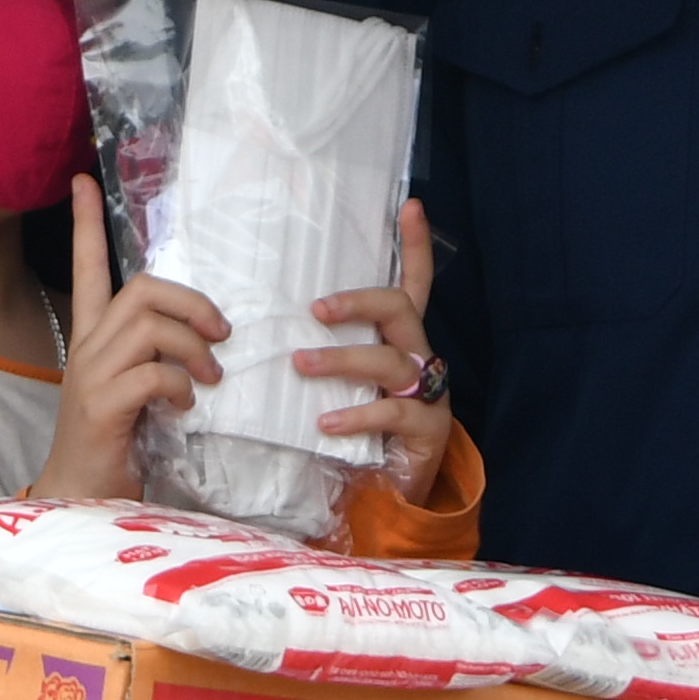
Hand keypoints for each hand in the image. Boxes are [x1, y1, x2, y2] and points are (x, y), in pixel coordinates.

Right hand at [42, 174, 219, 500]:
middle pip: (140, 289)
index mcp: (93, 340)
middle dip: (191, 303)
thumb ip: (157, 355)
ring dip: (194, 348)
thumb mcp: (137, 389)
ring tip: (210, 379)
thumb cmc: (116, 443)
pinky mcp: (102, 405)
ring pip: (151, 325)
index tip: (83, 182)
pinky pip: (156, 372)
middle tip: (220, 334)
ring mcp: (92, 376)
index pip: (88, 269)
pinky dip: (182, 386)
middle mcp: (88, 348)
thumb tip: (204, 337)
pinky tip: (186, 408)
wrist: (81, 495)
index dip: (85, 224)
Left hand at [299, 199, 458, 503]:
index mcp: (400, 339)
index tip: (409, 206)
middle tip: (314, 310)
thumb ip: (322, 354)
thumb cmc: (360, 431)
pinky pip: (394, 410)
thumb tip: (271, 330)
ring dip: (341, 358)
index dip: (415, 246)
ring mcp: (428, 391)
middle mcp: (419, 356)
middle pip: (399, 307)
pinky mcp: (427, 427)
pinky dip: (357, 414)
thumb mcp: (342, 385)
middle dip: (358, 301)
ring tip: (301, 366)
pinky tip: (325, 424)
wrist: (391, 493)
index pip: (413, 283)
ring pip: (389, 357)